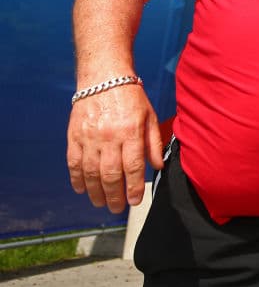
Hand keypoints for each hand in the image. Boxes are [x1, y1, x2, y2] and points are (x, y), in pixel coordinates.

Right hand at [66, 84, 164, 213]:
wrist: (104, 78)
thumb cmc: (131, 97)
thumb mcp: (150, 116)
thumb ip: (153, 143)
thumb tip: (158, 167)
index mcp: (131, 132)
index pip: (133, 167)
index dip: (134, 187)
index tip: (135, 201)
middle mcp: (109, 137)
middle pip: (111, 174)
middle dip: (114, 196)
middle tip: (117, 208)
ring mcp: (89, 137)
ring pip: (91, 172)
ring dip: (96, 192)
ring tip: (101, 203)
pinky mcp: (74, 135)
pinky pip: (73, 162)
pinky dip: (77, 178)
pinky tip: (82, 189)